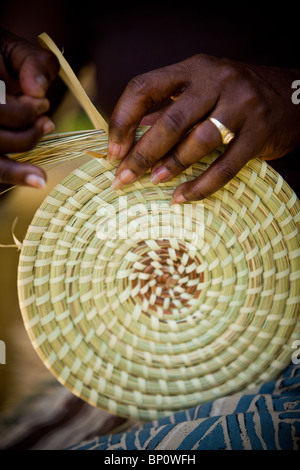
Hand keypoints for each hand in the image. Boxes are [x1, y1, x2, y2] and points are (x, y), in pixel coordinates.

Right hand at [0, 29, 58, 187]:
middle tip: (47, 122)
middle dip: (26, 135)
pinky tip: (37, 181)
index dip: (24, 111)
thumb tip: (38, 91)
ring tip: (42, 164)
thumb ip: (33, 62)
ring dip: (19, 169)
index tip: (44, 102)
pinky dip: (13, 177)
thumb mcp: (13, 51)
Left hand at [108, 54, 299, 201]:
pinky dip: (201, 186)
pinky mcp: (259, 134)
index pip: (144, 87)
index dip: (122, 119)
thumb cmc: (235, 97)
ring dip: (171, 167)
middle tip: (122, 178)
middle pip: (170, 120)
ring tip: (153, 182)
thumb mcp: (202, 90)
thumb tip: (129, 139)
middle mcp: (217, 81)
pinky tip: (182, 197)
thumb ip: (169, 109)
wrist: (294, 95)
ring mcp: (242, 106)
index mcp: (193, 69)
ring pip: (198, 141)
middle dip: (141, 154)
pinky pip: (225, 166)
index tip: (112, 149)